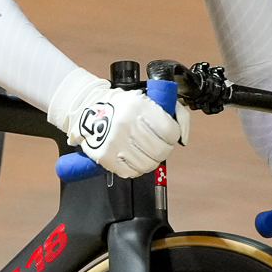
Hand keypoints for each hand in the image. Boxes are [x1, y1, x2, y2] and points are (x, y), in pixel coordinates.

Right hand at [48, 72, 180, 176]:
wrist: (88, 108)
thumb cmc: (124, 105)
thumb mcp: (150, 98)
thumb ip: (176, 112)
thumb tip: (184, 138)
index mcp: (139, 106)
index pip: (170, 131)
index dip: (173, 135)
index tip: (168, 134)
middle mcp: (126, 123)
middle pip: (160, 150)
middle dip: (164, 150)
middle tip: (159, 146)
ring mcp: (114, 142)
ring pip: (147, 164)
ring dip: (151, 160)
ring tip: (145, 152)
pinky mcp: (105, 157)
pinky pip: (131, 172)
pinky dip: (136, 168)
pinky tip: (133, 158)